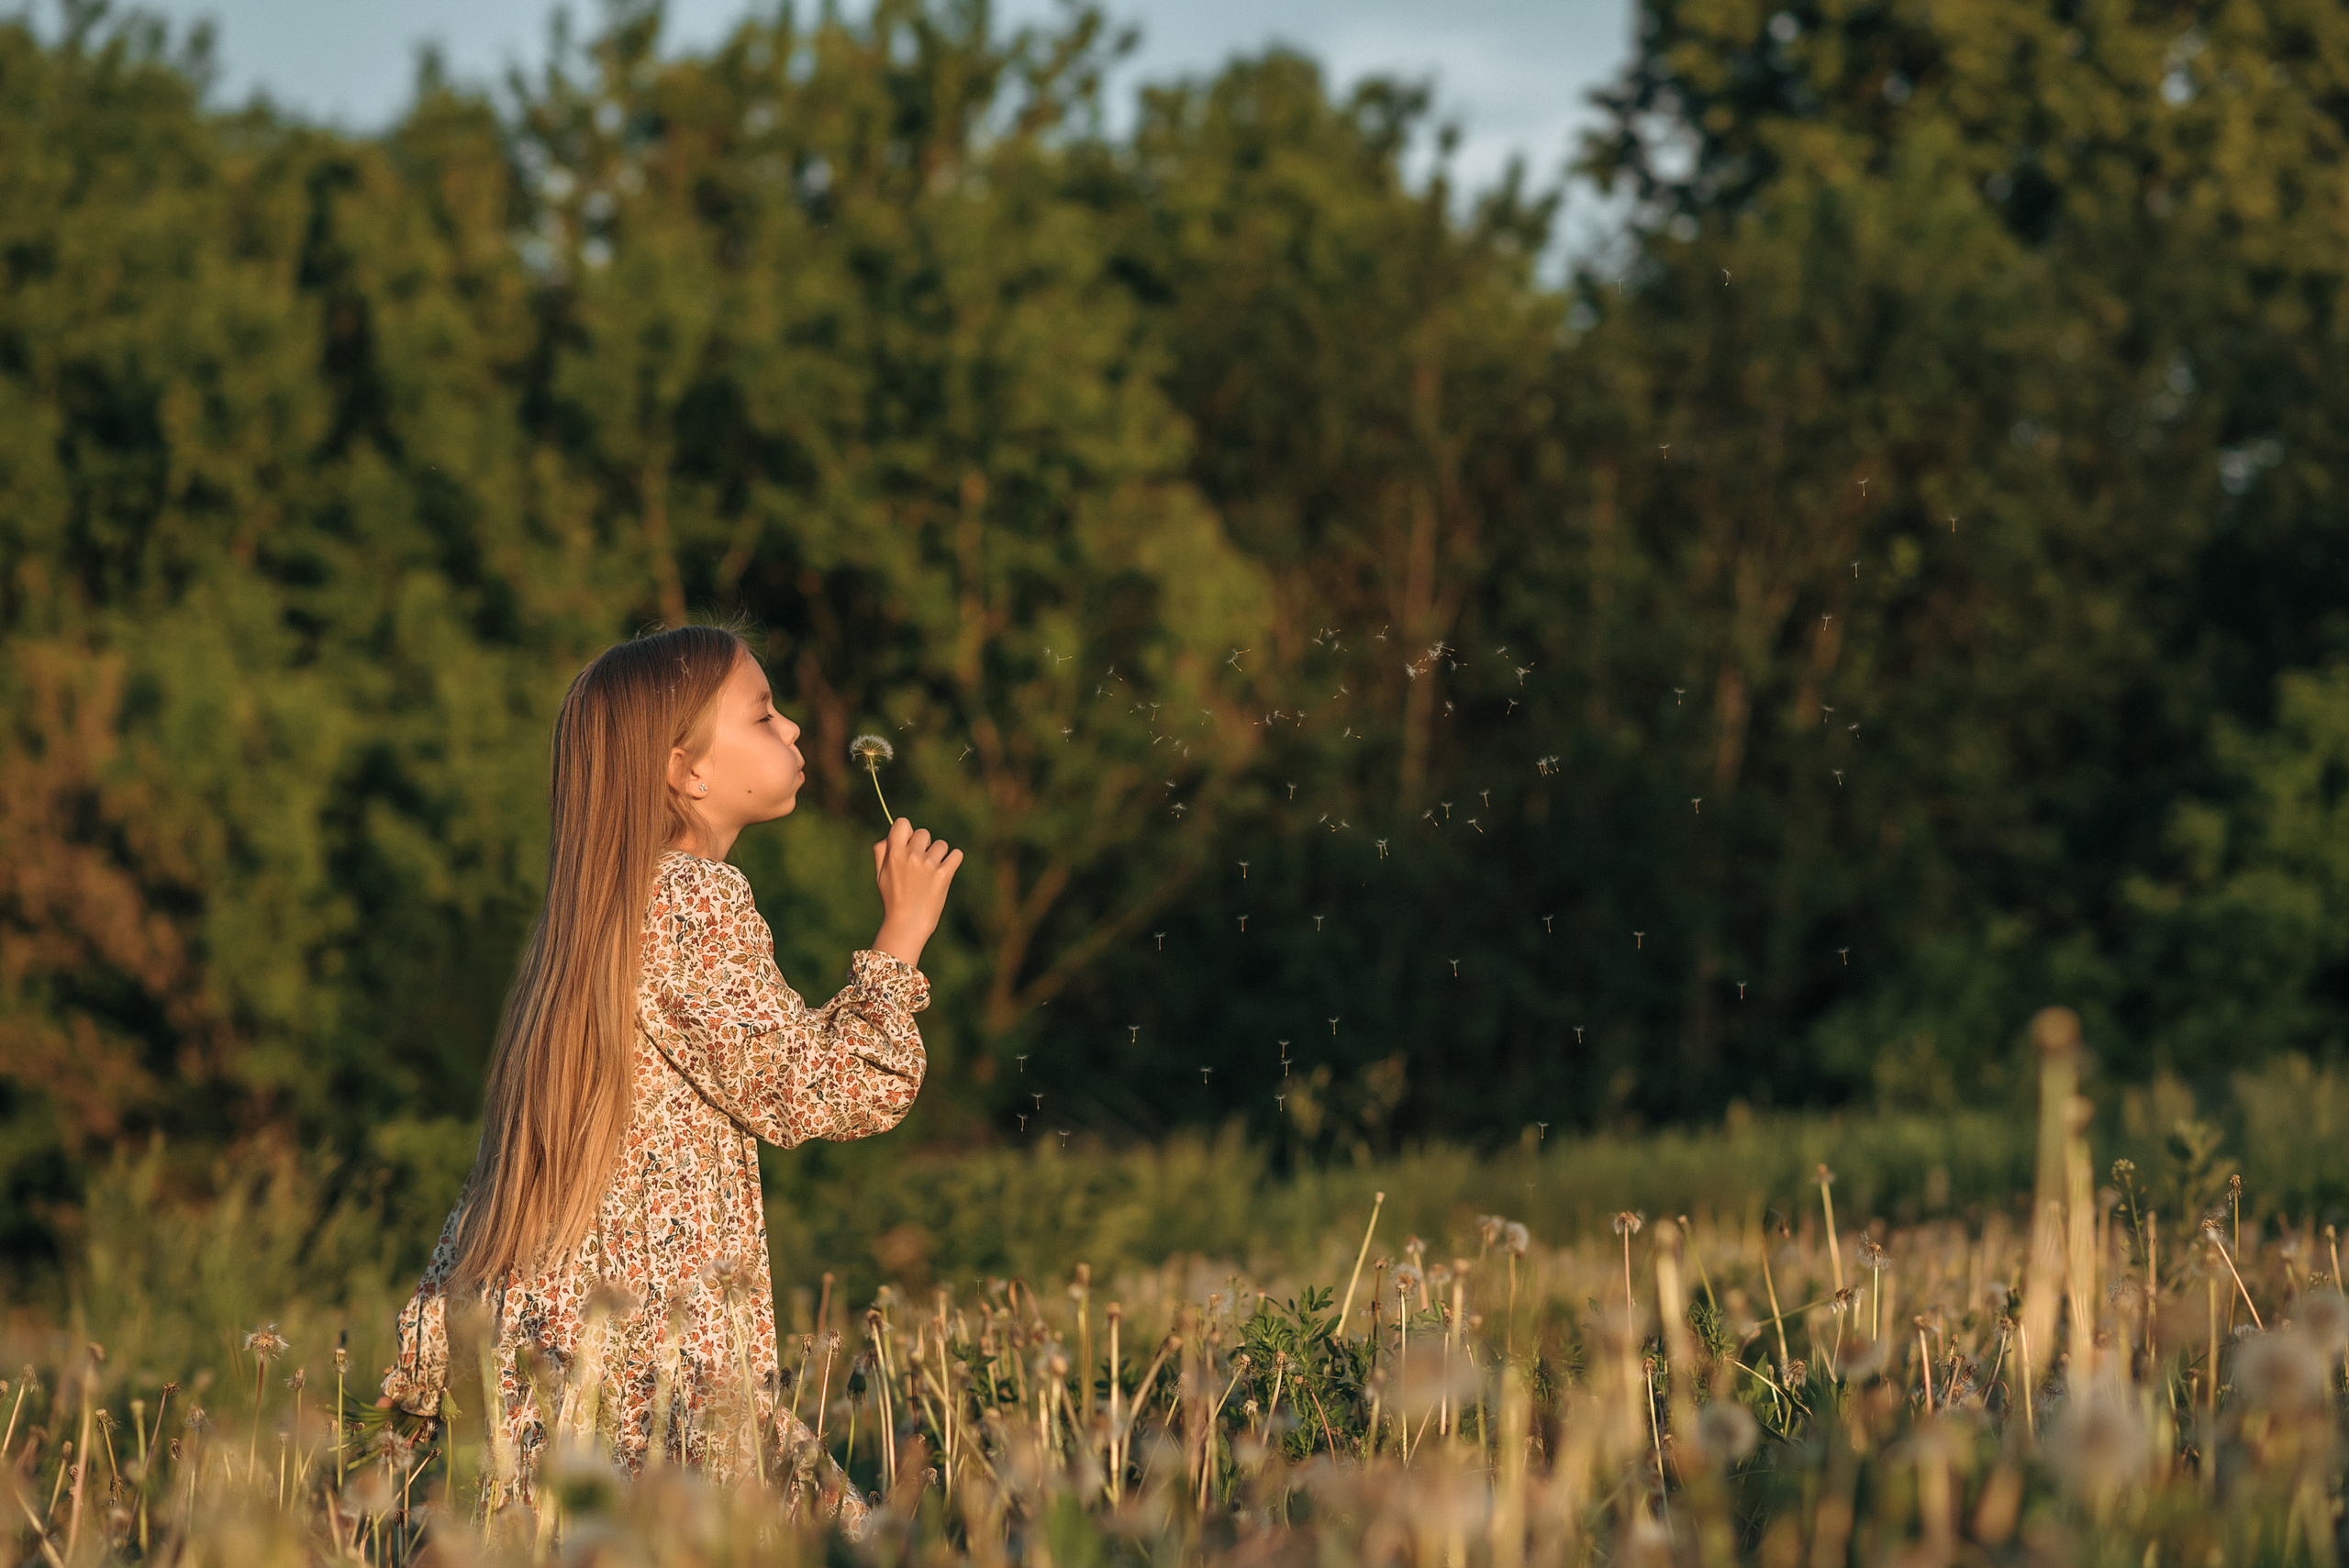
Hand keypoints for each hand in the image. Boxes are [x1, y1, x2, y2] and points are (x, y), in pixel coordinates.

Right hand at [872, 818, 961, 968]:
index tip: (909, 844)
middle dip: (924, 846)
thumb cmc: (893, 899)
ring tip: (931, 873)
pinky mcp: (944, 874)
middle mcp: (911, 856)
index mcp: (894, 853)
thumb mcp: (880, 875)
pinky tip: (946, 871)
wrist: (907, 925)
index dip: (907, 831)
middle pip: (923, 833)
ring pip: (941, 845)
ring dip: (939, 855)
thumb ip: (882, 852)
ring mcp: (928, 865)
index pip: (903, 823)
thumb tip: (891, 834)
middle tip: (920, 865)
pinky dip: (953, 861)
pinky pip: (956, 854)